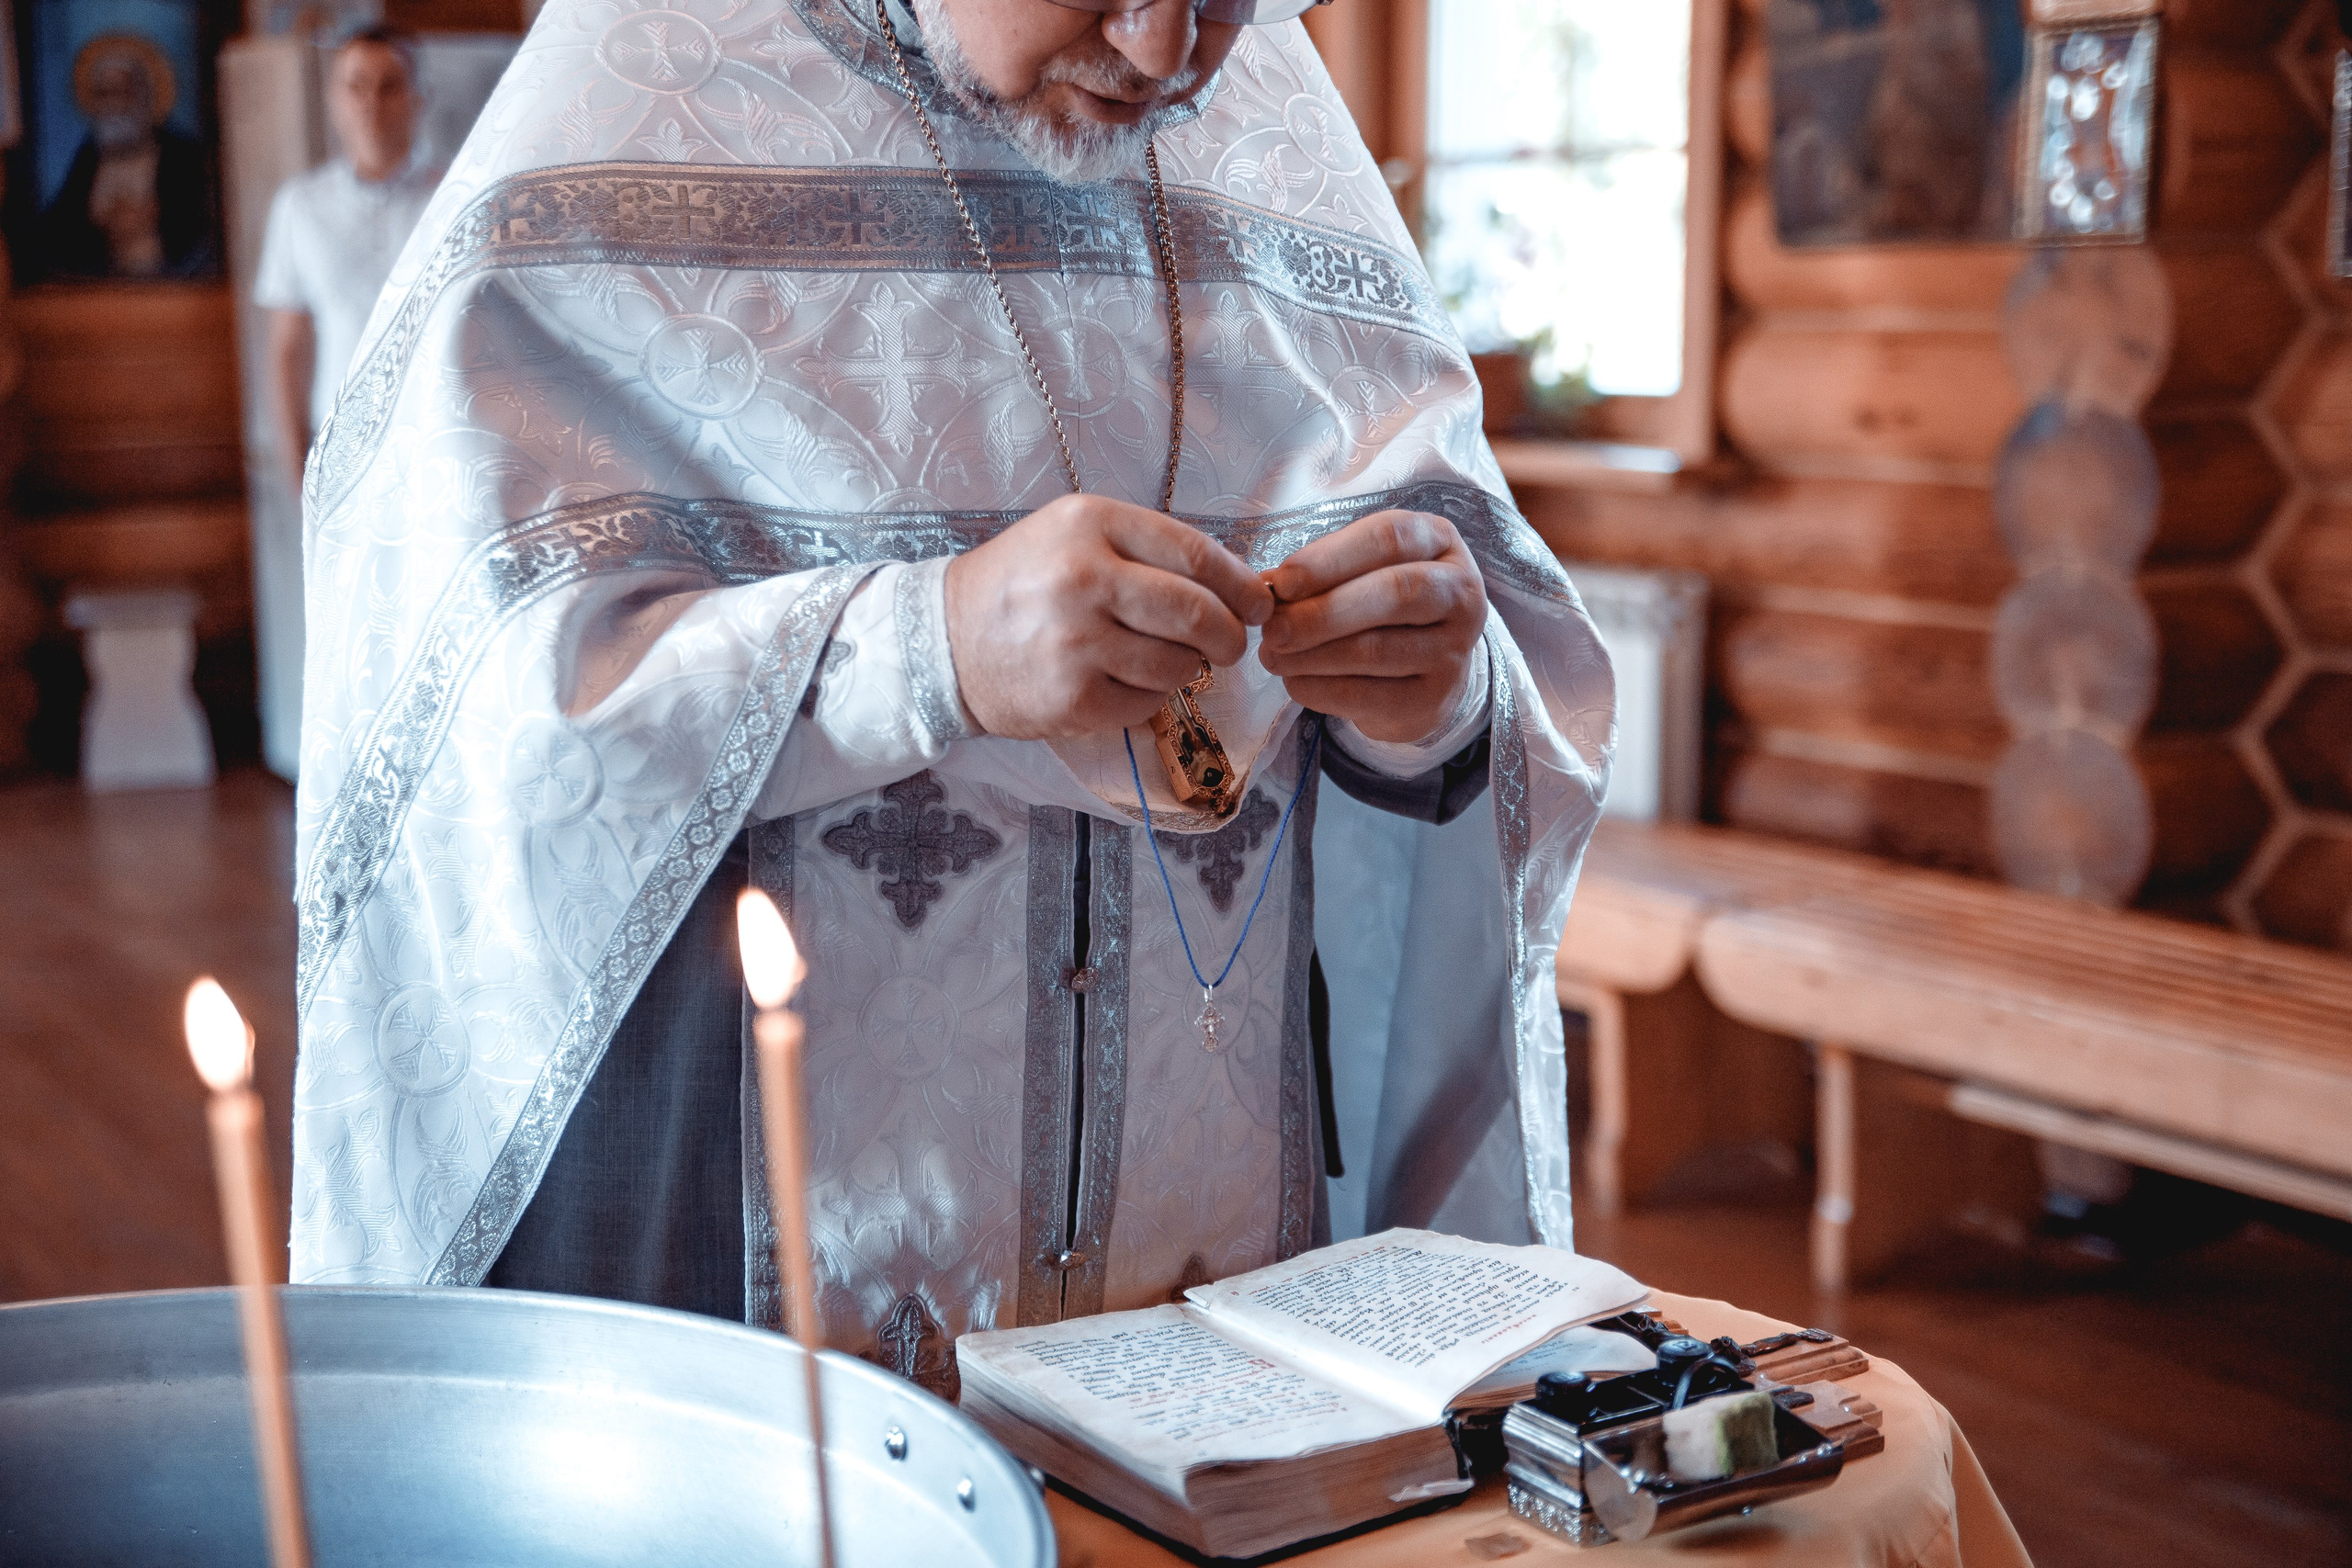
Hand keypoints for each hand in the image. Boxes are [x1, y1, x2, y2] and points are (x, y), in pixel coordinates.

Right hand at [945, 493, 1273, 739]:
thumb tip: (1237, 586)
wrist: (945, 640)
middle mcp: (1084, 578)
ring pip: (1178, 664)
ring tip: (1159, 658)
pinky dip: (1148, 696)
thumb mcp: (1076, 535)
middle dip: (1230, 635)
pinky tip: (1119, 680)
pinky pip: (1146, 703)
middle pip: (1197, 614)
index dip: (1240, 585)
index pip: (1196, 555)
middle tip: (1231, 644)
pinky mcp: (1073, 699)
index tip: (1258, 603)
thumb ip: (1150, 550)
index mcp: (1090, 524)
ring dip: (1186, 668)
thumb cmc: (1023, 583)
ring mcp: (1077, 644)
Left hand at [1258, 510, 1486, 744]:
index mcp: (1439, 541)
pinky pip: (1368, 696)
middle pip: (1394, 594)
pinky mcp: (1434, 698)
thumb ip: (1322, 571)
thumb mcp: (1361, 570)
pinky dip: (1320, 689)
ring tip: (1272, 655)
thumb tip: (1268, 587)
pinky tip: (1293, 681)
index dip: (1331, 558)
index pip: (1390, 537)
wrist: (1423, 669)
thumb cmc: (1382, 604)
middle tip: (1273, 628)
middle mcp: (1460, 592)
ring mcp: (1454, 649)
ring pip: (1377, 650)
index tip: (1282, 582)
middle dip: (1323, 612)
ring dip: (1312, 655)